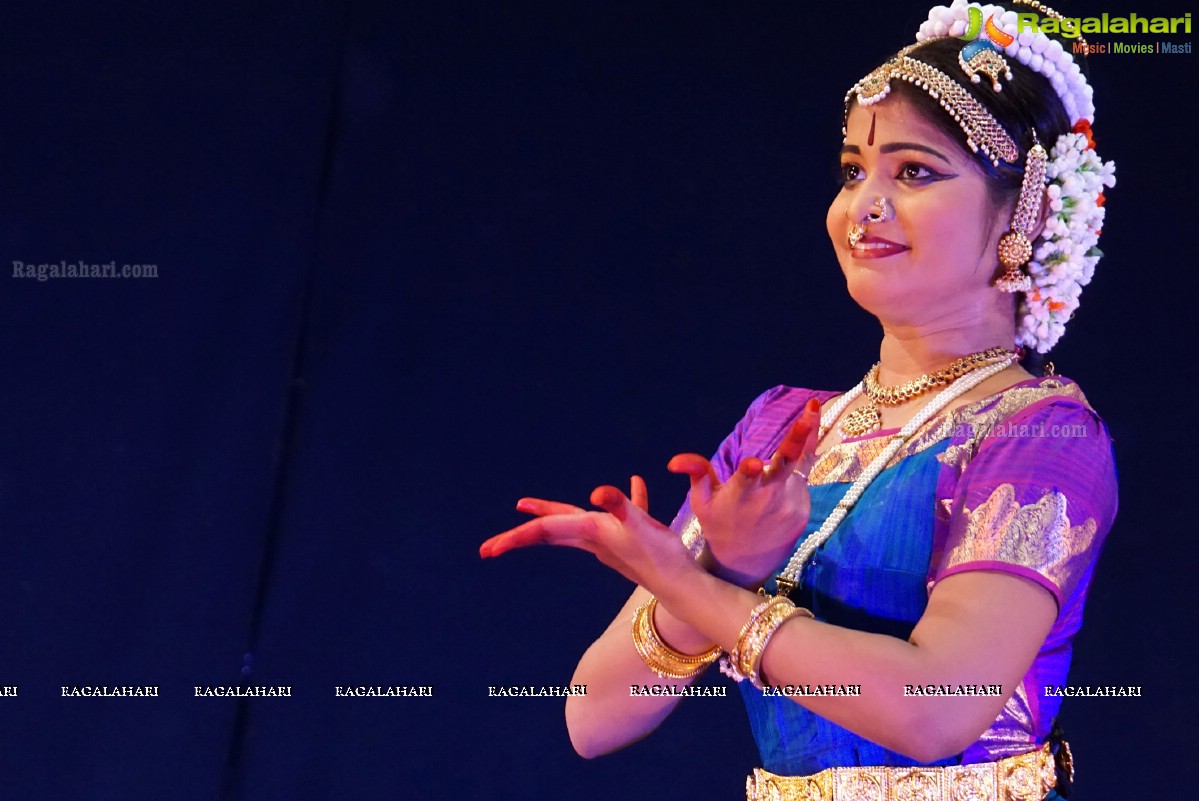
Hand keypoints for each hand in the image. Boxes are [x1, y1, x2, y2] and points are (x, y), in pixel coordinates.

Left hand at [479, 477, 698, 591]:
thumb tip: (599, 492)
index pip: (546, 530)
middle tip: (490, 548)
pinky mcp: (629, 541)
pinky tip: (637, 484)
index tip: (490, 550)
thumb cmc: (661, 557)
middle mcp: (594, 539)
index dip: (517, 536)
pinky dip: (623, 500)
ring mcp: (610, 542)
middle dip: (520, 536)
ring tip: (529, 508)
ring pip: (574, 524)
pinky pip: (618, 516)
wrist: (683, 586)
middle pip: (549, 533)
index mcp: (592, 531)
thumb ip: (621, 506)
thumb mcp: (641, 527)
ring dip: (552, 515)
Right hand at [666, 398, 820, 586]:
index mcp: (739, 496)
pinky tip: (792, 463)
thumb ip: (696, 474)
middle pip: (786, 466)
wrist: (745, 563)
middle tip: (809, 414)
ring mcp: (789, 506)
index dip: (748, 472)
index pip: (744, 481)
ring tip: (807, 417)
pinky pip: (801, 480)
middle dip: (796, 440)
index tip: (752, 462)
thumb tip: (674, 462)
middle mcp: (767, 500)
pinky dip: (794, 471)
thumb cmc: (718, 524)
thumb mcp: (702, 501)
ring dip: (794, 451)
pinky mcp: (803, 511)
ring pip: (796, 467)